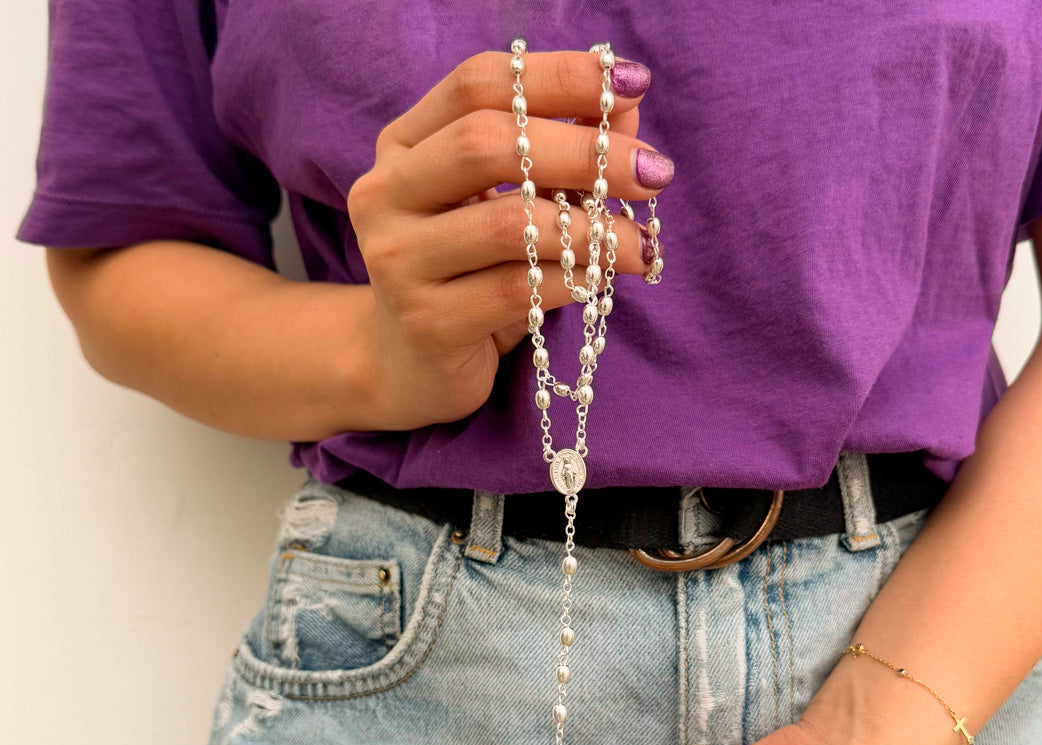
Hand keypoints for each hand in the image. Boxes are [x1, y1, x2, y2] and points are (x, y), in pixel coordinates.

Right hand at [345, 49, 672, 429]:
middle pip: (484, 143)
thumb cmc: (469, 277)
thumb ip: (558, 158)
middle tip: (653, 171)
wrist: (412, 367)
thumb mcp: (507, 208)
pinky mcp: (426, 323)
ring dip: (591, 230)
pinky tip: (606, 281)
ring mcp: (397, 261)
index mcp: (403, 146)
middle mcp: (384, 194)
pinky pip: (517, 291)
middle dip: (582, 151)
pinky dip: (574, 281)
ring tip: (642, 244)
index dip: (560, 76)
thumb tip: (628, 115)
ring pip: (507, 225)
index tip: (634, 84)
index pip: (478, 85)